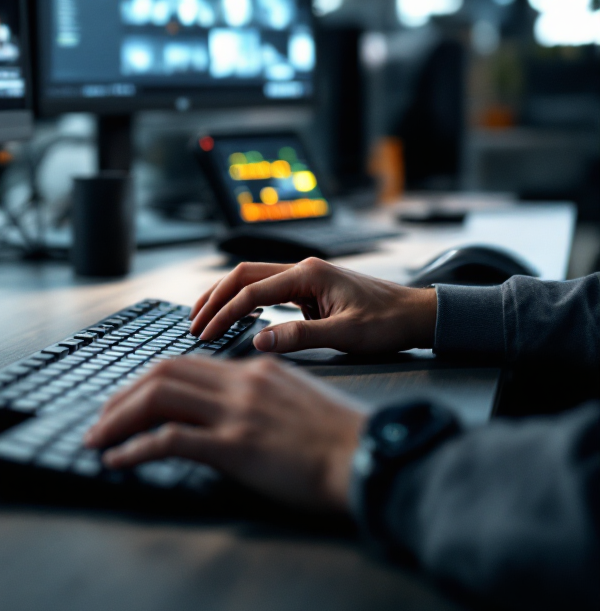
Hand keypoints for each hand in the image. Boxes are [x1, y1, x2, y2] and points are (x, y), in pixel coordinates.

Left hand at [83, 355, 366, 511]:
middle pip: (162, 374)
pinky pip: (171, 440)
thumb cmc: (339, 441)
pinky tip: (117, 461)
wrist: (369, 459)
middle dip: (122, 396)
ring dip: (118, 418)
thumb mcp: (294, 401)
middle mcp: (240, 383)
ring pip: (158, 398)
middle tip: (100, 418)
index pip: (184, 364)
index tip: (126, 400)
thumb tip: (224, 412)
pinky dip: (136, 448)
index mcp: (253, 370)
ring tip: (96, 439)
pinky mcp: (237, 446)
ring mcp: (237, 412)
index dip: (146, 381)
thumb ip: (257, 396)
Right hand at [190, 258, 436, 355]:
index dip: (224, 314)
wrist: (417, 315)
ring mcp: (305, 276)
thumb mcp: (346, 335)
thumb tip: (258, 341)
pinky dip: (244, 300)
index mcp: (309, 274)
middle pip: (243, 276)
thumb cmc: (388, 324)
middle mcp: (303, 268)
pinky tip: (235, 315)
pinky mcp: (309, 287)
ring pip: (252, 278)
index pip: (252, 292)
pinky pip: (267, 288)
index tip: (205, 335)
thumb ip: (300, 337)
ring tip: (202, 316)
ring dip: (225, 296)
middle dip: (214, 299)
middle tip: (193, 324)